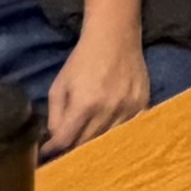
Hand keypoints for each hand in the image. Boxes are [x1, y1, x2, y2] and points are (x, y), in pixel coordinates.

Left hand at [44, 38, 148, 152]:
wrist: (115, 37)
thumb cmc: (83, 60)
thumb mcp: (60, 84)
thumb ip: (55, 115)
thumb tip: (55, 141)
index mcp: (84, 104)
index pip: (67, 140)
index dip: (54, 150)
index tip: (47, 153)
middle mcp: (108, 110)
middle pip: (88, 145)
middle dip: (73, 150)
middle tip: (65, 152)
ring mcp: (128, 109)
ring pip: (108, 141)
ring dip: (95, 145)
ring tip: (85, 145)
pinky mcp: (142, 105)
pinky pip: (127, 130)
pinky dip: (115, 135)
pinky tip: (107, 132)